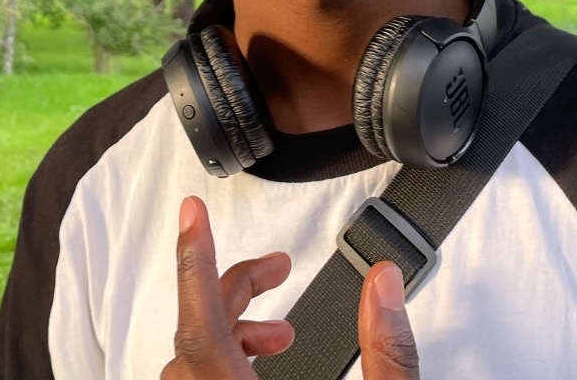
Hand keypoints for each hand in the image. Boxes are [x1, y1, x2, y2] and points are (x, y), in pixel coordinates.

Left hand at [160, 195, 420, 378]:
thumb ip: (388, 352)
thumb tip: (383, 282)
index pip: (202, 322)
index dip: (196, 259)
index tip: (192, 212)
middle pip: (196, 335)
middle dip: (233, 287)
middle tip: (275, 266)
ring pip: (189, 364)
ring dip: (228, 330)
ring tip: (279, 331)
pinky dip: (219, 359)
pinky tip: (259, 365)